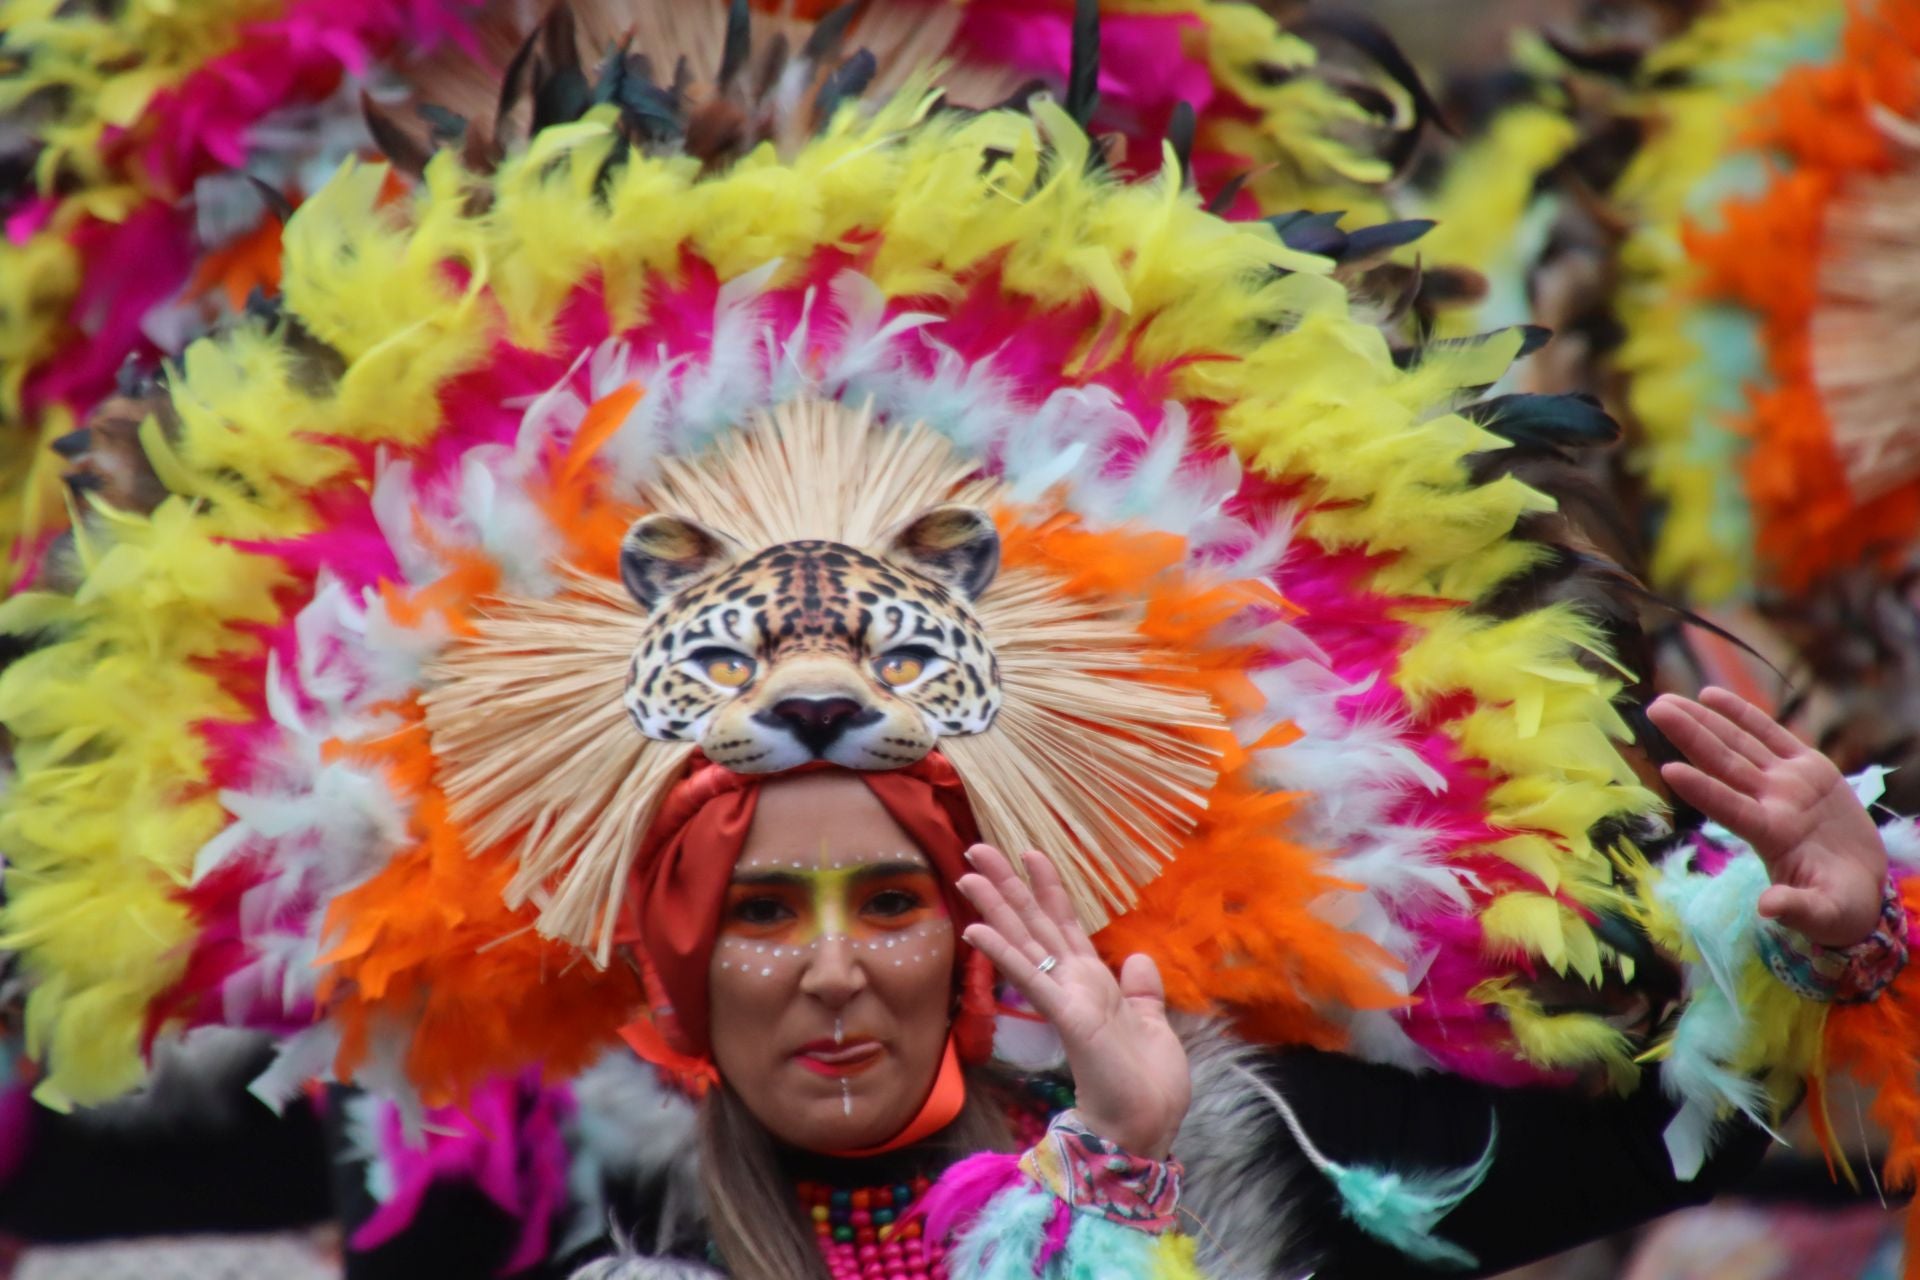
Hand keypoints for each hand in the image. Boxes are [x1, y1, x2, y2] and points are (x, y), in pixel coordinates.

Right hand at [956, 846, 1189, 1158]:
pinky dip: (1003, 951)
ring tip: (967, 874)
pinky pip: (1029, 976)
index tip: (1029, 851)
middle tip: (976, 848)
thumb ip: (1142, 991)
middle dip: (1007, 884)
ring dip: (996, 907)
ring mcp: (1064, 996)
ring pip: (1024, 940)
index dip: (1047, 886)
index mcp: (1092, 982)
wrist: (1146, 1123)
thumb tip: (1137, 959)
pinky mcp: (1064, 1014)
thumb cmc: (1149, 1082)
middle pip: (1034, 922)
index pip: (1064, 922)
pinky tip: (976, 930)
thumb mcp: (1153, 1023)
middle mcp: (1072, 982)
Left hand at [1648, 687, 1887, 946]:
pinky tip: (1710, 696)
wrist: (1861, 890)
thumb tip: (1768, 909)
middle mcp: (1771, 803)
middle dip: (1690, 735)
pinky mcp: (1809, 769)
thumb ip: (1796, 908)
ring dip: (1704, 720)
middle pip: (1723, 764)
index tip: (1668, 769)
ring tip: (1667, 700)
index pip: (1729, 808)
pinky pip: (1770, 734)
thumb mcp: (1822, 914)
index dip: (1702, 790)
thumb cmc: (1837, 909)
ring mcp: (1787, 784)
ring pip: (1739, 744)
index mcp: (1771, 836)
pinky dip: (1743, 714)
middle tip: (1654, 709)